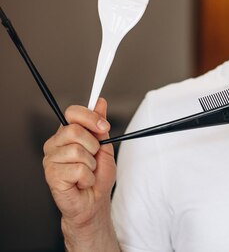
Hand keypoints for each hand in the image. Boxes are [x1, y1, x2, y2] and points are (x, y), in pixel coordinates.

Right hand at [43, 98, 116, 243]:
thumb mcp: (104, 147)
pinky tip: (81, 182)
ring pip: (77, 151)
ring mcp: (50, 159)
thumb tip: (100, 102)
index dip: (90, 117)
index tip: (104, 126)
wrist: (94, 201)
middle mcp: (55, 144)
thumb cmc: (98, 175)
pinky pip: (77, 169)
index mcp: (67, 134)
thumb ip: (100, 126)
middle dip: (93, 145)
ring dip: (91, 164)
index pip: (72, 113)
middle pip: (74, 130)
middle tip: (94, 157)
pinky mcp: (51, 175)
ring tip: (87, 172)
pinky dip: (87, 177)